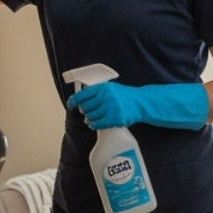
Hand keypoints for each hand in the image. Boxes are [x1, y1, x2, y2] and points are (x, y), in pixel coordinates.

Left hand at [66, 81, 207, 130]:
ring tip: (90, 119)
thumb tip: (81, 97)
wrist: (141, 103)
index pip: (84, 94)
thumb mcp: (112, 88)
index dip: (75, 100)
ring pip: (91, 116)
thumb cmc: (125, 96)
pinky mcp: (115, 118)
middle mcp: (106, 97)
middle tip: (86, 112)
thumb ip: (99, 91)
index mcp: (104, 88)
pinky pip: (98, 124)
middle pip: (86, 107)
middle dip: (84, 110)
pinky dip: (94, 125)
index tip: (70, 103)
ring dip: (89, 118)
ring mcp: (111, 108)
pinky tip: (94, 124)